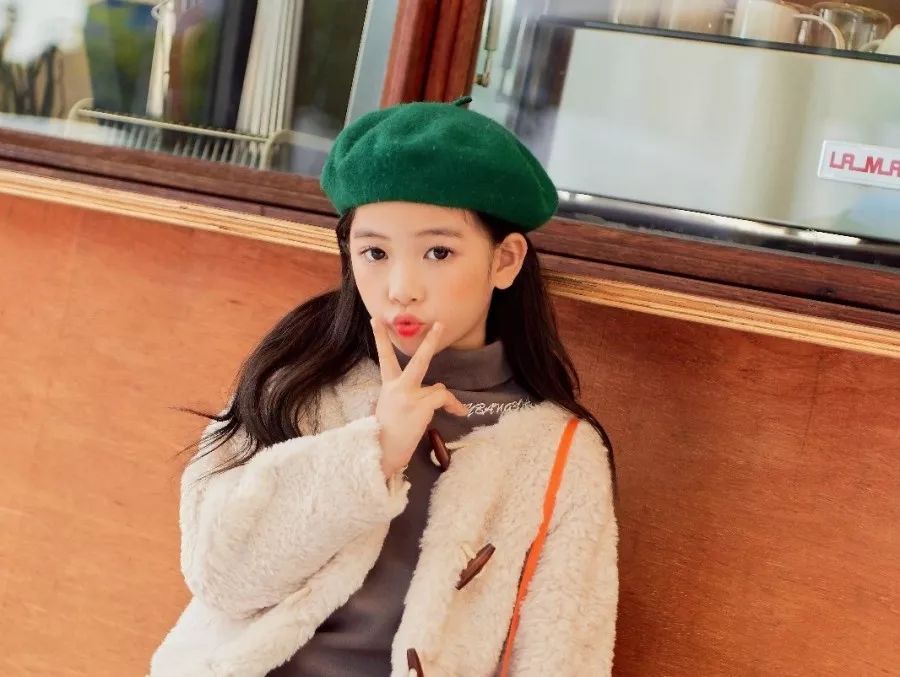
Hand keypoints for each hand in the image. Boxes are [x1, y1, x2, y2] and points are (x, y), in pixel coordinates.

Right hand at [370, 318, 467, 476]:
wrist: (381, 452)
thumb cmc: (387, 434)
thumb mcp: (394, 408)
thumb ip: (411, 394)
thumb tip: (436, 387)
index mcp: (388, 386)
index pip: (384, 358)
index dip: (380, 338)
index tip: (376, 319)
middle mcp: (397, 387)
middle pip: (418, 360)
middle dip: (430, 341)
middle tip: (440, 324)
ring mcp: (409, 396)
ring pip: (438, 387)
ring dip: (447, 399)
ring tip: (456, 409)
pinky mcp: (420, 406)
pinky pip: (443, 398)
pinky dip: (453, 405)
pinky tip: (459, 412)